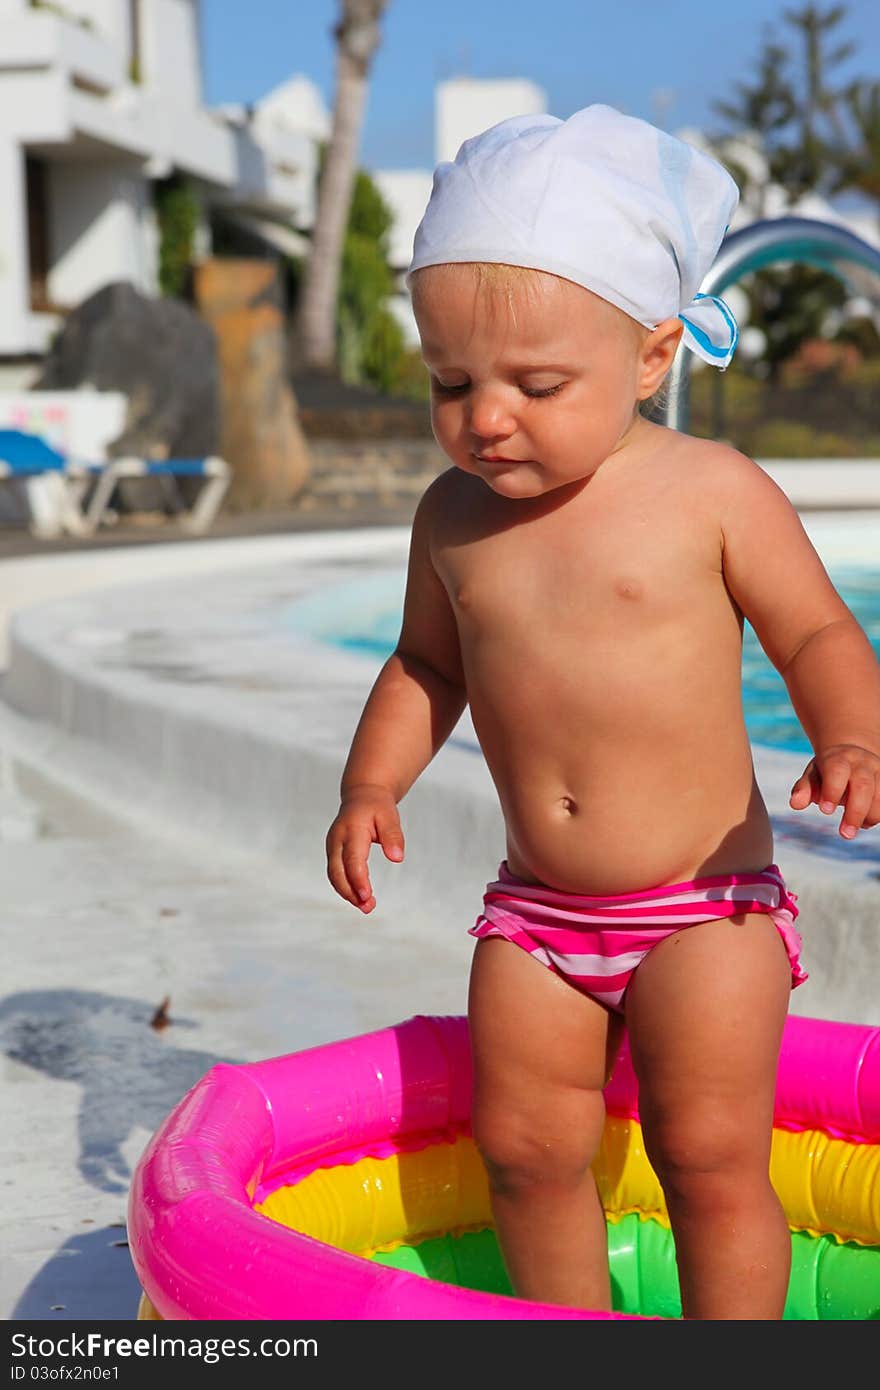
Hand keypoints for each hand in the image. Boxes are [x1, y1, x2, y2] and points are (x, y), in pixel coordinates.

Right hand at [325, 785, 404, 912]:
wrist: (362, 795)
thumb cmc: (377, 806)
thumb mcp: (390, 816)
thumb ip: (393, 836)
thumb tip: (397, 858)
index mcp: (351, 830)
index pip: (352, 859)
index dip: (358, 879)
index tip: (367, 895)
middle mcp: (337, 839)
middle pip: (338, 872)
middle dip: (351, 892)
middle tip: (368, 907)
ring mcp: (332, 846)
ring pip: (334, 875)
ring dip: (348, 893)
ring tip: (367, 906)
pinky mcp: (333, 852)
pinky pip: (336, 873)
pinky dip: (346, 887)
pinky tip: (359, 897)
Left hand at [789, 744, 879, 838]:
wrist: (853, 753)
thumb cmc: (828, 770)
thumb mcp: (813, 775)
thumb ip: (803, 789)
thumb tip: (795, 804)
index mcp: (839, 758)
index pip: (837, 772)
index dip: (832, 791)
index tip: (825, 811)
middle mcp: (862, 762)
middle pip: (863, 786)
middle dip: (855, 812)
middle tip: (846, 834)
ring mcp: (879, 771)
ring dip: (871, 816)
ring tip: (856, 828)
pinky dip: (879, 815)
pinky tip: (867, 822)